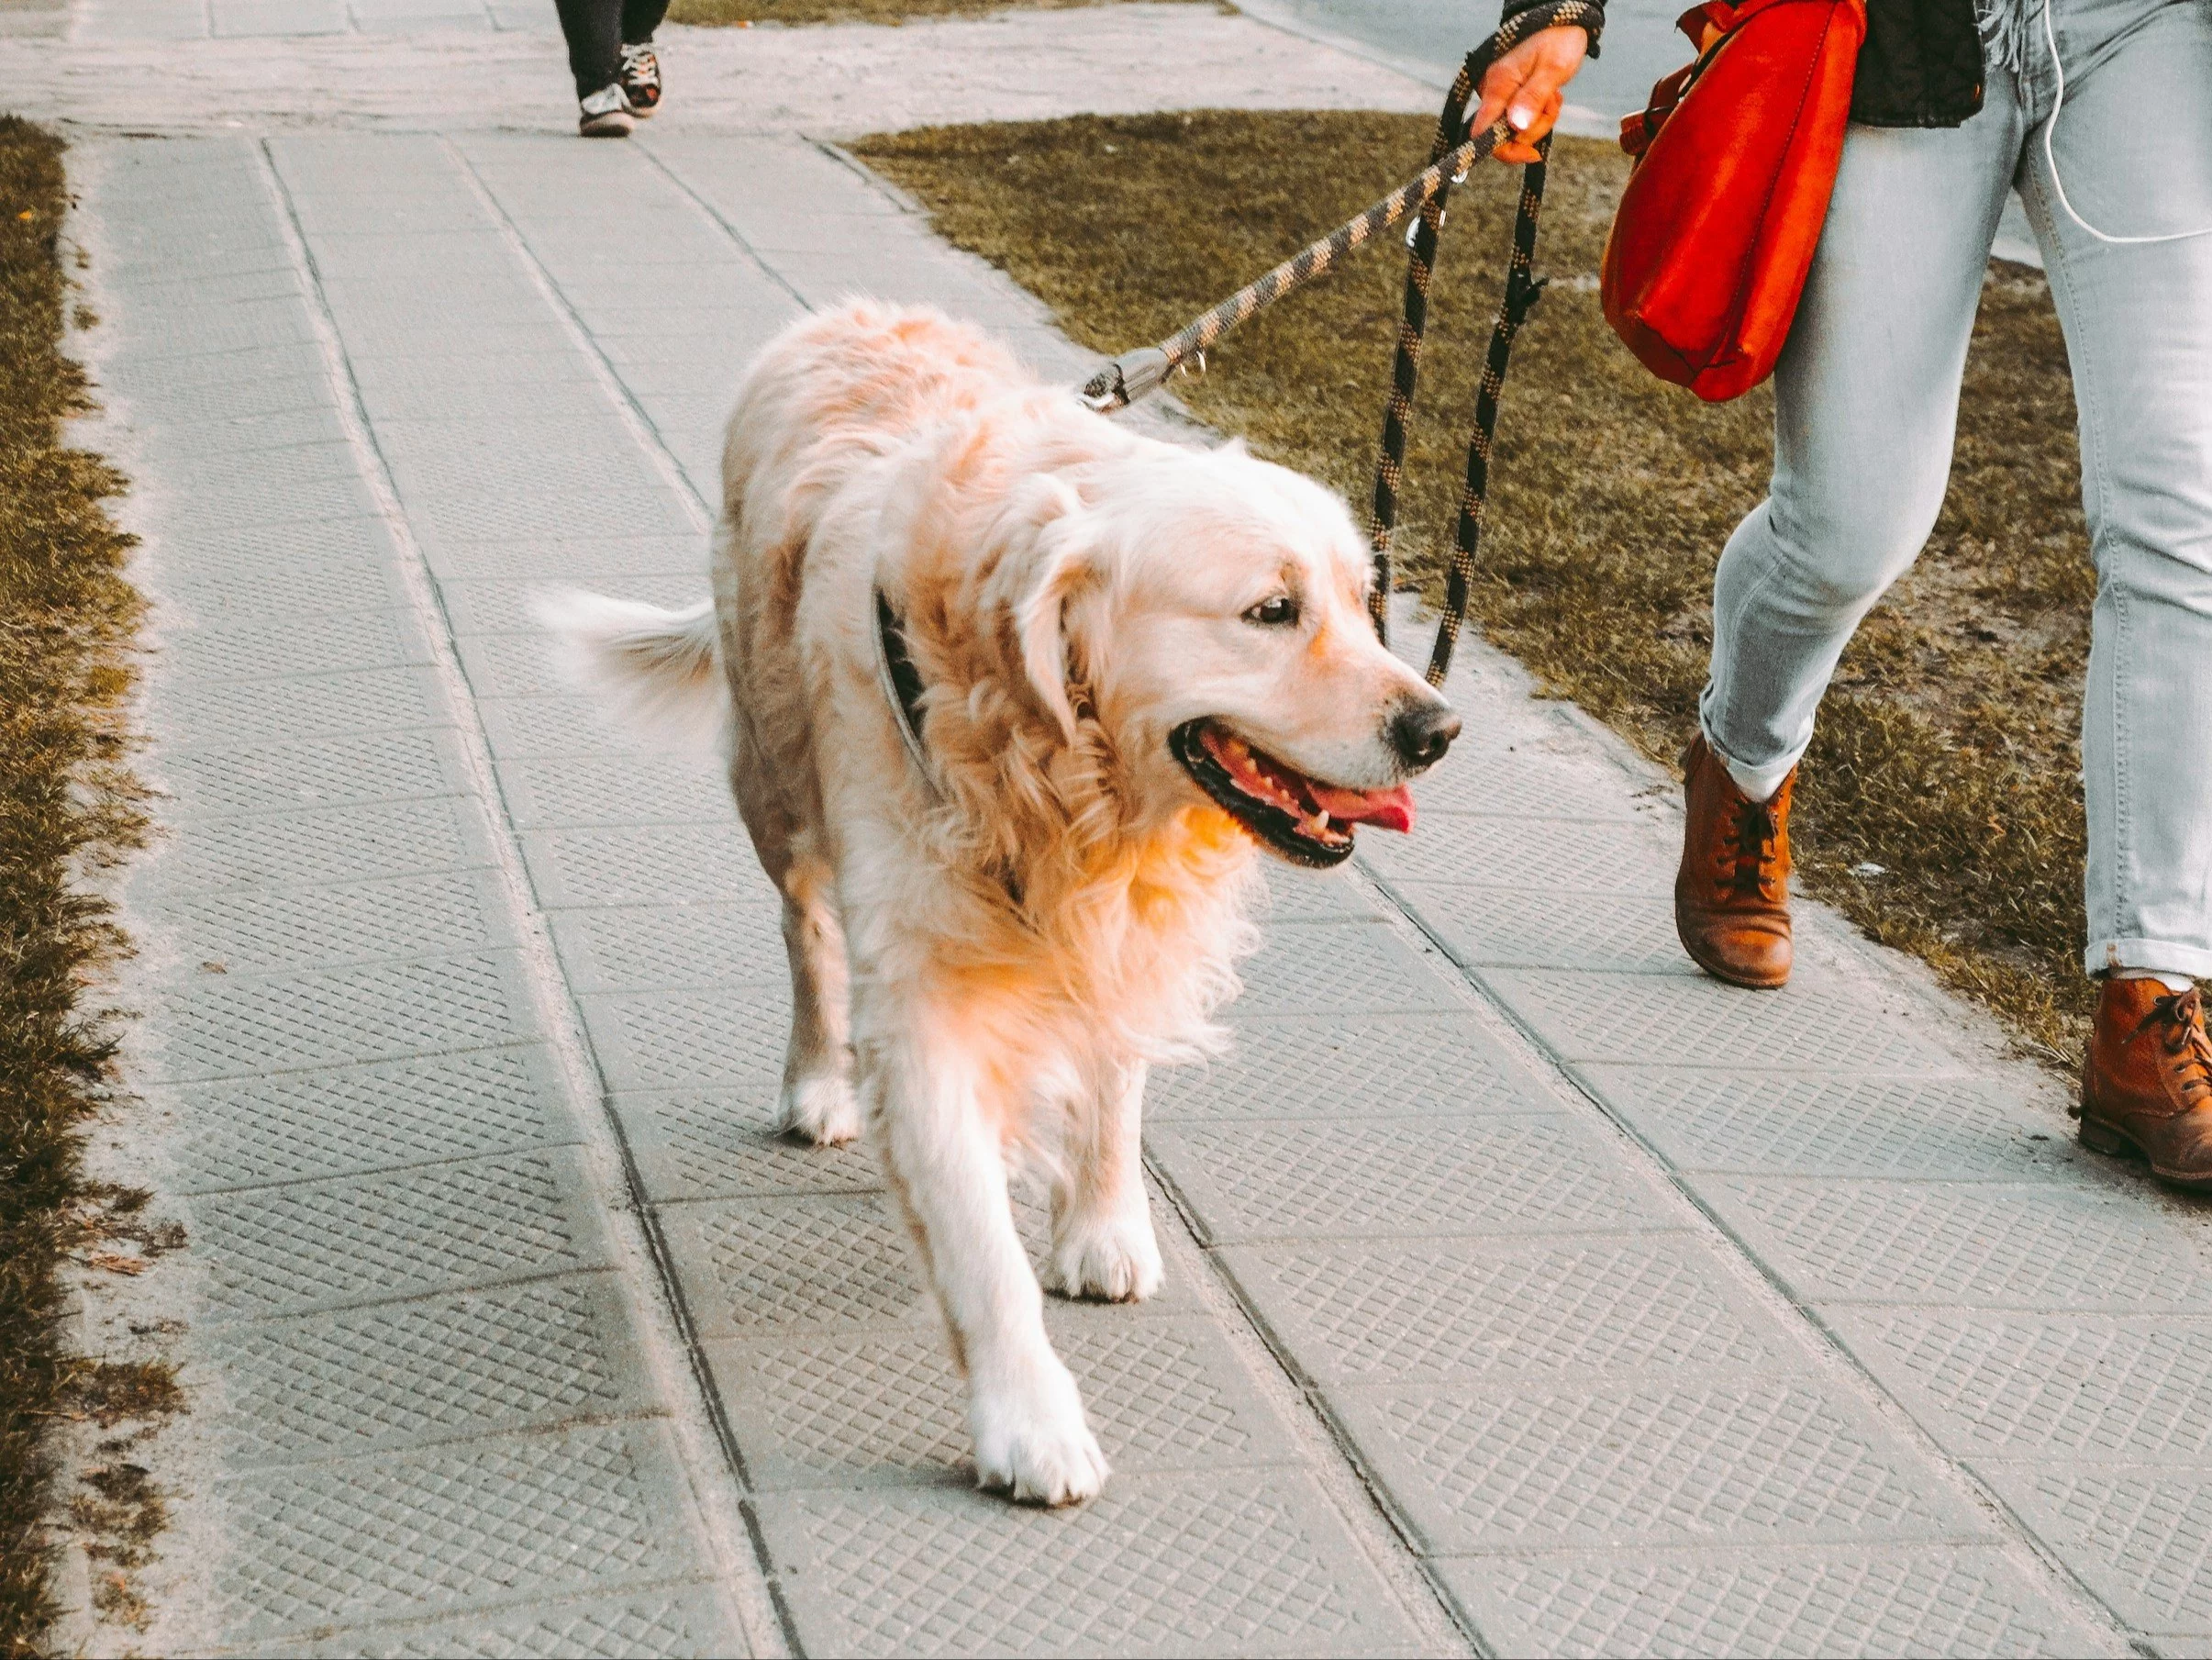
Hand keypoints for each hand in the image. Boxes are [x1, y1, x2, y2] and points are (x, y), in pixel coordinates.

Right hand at [1471, 25, 1589, 163]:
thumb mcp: (1553, 69)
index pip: (1485, 133)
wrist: (1562, 21)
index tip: (1533, 153)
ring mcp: (1498, 93)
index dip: (1506, 150)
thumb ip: (1533, 99)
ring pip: (1516, 128)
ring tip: (1552, 94)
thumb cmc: (1559, 39)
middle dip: (1534, 127)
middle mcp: (1492, 90)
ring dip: (1540, 118)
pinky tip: (1548, 94)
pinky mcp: (1506, 95)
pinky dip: (1538, 113)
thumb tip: (1516, 127)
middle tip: (1553, 103)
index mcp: (1498, 84)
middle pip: (1505, 134)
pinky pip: (1520, 118)